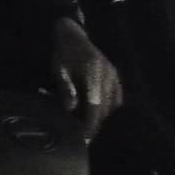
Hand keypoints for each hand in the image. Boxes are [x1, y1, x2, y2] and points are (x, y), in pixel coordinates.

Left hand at [51, 16, 122, 141]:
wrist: (72, 35)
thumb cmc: (62, 54)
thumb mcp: (58, 71)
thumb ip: (66, 89)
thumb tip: (70, 109)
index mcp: (94, 75)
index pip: (95, 107)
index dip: (90, 125)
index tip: (84, 139)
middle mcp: (109, 76)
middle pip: (105, 109)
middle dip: (94, 124)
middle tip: (80, 136)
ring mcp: (114, 75)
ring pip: (111, 105)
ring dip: (99, 116)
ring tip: (85, 125)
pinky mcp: (116, 76)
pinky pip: (116, 98)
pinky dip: (106, 107)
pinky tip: (94, 111)